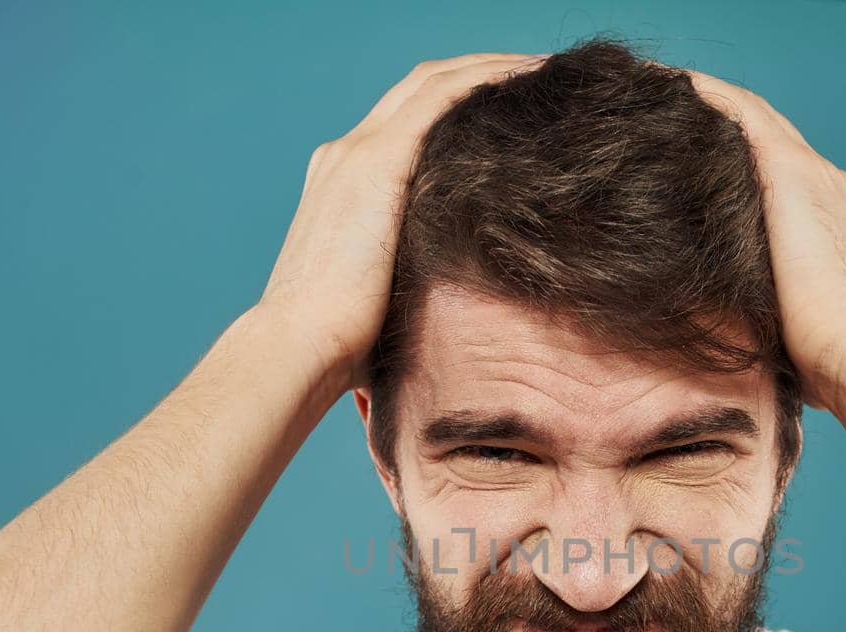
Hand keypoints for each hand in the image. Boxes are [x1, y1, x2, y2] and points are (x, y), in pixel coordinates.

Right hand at [255, 53, 547, 396]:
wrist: (299, 346)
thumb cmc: (338, 348)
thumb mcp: (380, 302)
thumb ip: (409, 286)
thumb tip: (449, 319)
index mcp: (343, 186)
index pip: (408, 123)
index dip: (460, 107)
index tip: (510, 115)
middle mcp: (346, 156)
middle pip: (423, 89)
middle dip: (483, 76)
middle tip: (541, 79)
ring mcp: (358, 153)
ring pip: (436, 82)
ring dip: (493, 68)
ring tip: (547, 71)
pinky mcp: (377, 161)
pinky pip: (441, 97)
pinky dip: (485, 79)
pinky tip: (528, 79)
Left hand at [685, 70, 845, 412]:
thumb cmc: (830, 360)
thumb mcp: (789, 325)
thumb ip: (761, 311)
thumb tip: (724, 337)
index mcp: (824, 220)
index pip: (773, 171)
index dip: (734, 155)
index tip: (691, 153)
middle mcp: (822, 185)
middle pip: (761, 133)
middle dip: (715, 118)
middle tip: (663, 107)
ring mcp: (810, 174)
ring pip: (750, 115)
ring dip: (705, 98)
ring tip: (657, 88)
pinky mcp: (791, 173)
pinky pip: (742, 113)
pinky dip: (708, 95)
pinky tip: (672, 84)